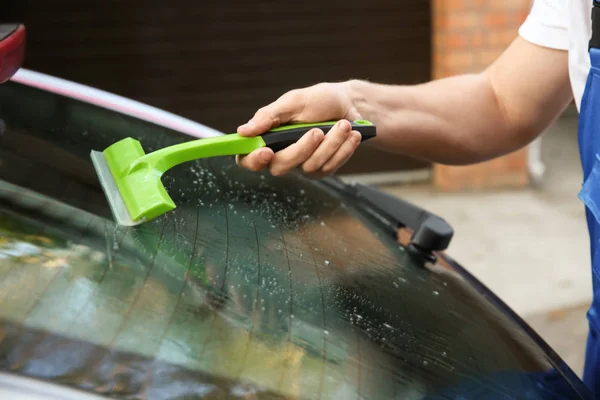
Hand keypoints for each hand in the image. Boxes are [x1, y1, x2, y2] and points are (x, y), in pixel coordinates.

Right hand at [236, 81, 362, 177]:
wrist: (351, 105)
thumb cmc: (319, 101)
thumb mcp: (293, 102)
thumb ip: (268, 116)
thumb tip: (243, 131)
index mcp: (268, 137)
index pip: (248, 158)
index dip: (252, 160)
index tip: (266, 151)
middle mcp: (282, 154)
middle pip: (280, 167)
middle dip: (300, 150)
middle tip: (316, 132)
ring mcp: (303, 164)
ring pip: (310, 166)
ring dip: (330, 144)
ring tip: (343, 125)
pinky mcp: (323, 169)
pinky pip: (329, 167)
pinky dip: (342, 149)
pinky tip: (352, 135)